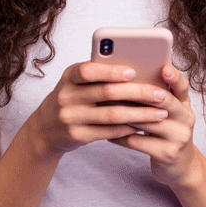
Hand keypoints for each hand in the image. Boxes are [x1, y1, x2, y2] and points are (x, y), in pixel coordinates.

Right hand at [31, 61, 171, 157]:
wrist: (45, 129)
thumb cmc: (71, 98)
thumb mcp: (75, 82)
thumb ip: (98, 75)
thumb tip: (137, 71)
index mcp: (69, 76)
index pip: (88, 70)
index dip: (111, 71)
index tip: (134, 71)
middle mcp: (67, 96)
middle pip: (106, 92)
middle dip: (137, 93)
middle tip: (160, 94)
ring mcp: (71, 117)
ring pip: (112, 114)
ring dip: (140, 114)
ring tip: (160, 113)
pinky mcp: (78, 136)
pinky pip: (109, 132)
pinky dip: (129, 128)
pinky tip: (144, 125)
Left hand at [107, 64, 199, 187]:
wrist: (180, 167)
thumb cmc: (167, 133)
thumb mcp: (169, 113)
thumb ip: (157, 97)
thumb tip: (126, 76)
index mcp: (184, 104)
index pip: (182, 86)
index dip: (174, 77)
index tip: (163, 68)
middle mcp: (186, 118)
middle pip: (163, 101)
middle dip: (138, 92)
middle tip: (116, 84)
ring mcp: (179, 137)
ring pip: (147, 121)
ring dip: (123, 114)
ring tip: (104, 107)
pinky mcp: (167, 154)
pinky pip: (138, 142)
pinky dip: (120, 136)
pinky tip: (107, 133)